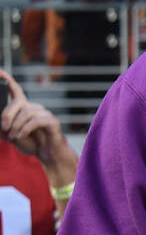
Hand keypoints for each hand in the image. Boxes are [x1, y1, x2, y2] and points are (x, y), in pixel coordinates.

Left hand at [0, 70, 74, 185]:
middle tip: (3, 128)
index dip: (8, 80)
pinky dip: (25, 129)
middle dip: (7, 114)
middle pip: (18, 101)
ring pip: (26, 112)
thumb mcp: (9, 134)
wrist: (46, 153)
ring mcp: (44, 113)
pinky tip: (21, 136)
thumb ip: (1, 125)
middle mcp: (34, 107)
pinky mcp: (52, 121)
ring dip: (15, 126)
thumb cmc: (28, 142)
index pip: (16, 90)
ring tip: (14, 136)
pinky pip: (36, 120)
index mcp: (24, 107)